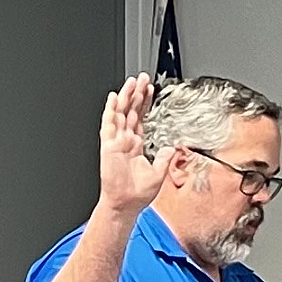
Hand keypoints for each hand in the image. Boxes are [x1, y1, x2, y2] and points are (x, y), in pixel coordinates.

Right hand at [97, 73, 175, 213]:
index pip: (141, 117)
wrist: (126, 204)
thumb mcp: (159, 173)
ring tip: (132, 82)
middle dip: (136, 93)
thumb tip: (173, 147)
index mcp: (136, 144)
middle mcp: (125, 140)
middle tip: (142, 77)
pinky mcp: (108, 146)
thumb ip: (165, 158)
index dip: (145, 102)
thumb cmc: (138, 193)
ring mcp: (116, 141)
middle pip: (131, 111)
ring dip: (125, 97)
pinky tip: (113, 98)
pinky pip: (108, 125)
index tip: (150, 88)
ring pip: (120, 113)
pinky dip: (110, 111)